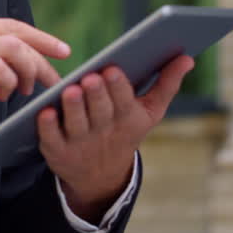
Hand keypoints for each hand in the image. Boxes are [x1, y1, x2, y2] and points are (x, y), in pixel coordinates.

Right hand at [0, 17, 68, 135]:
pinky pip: (1, 69)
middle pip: (17, 33)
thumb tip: (2, 64)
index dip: (38, 36)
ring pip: (14, 48)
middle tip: (55, 77)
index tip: (58, 49)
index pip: (8, 24)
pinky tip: (2, 95)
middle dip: (44, 54)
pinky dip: (10, 81)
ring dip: (29, 70)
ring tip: (24, 90)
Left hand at [37, 55, 195, 221]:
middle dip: (96, 95)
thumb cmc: (125, 129)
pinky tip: (45, 111)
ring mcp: (80, 143)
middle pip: (100, 112)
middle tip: (91, 78)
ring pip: (76, 124)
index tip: (112, 69)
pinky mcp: (57, 151)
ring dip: (73, 108)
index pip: (123, 101)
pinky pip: (50, 138)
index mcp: (127, 118)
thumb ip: (167, 84)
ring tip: (71, 90)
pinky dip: (48, 127)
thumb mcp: (149, 112)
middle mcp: (103, 131)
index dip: (117, 87)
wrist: (101, 175)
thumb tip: (188, 58)